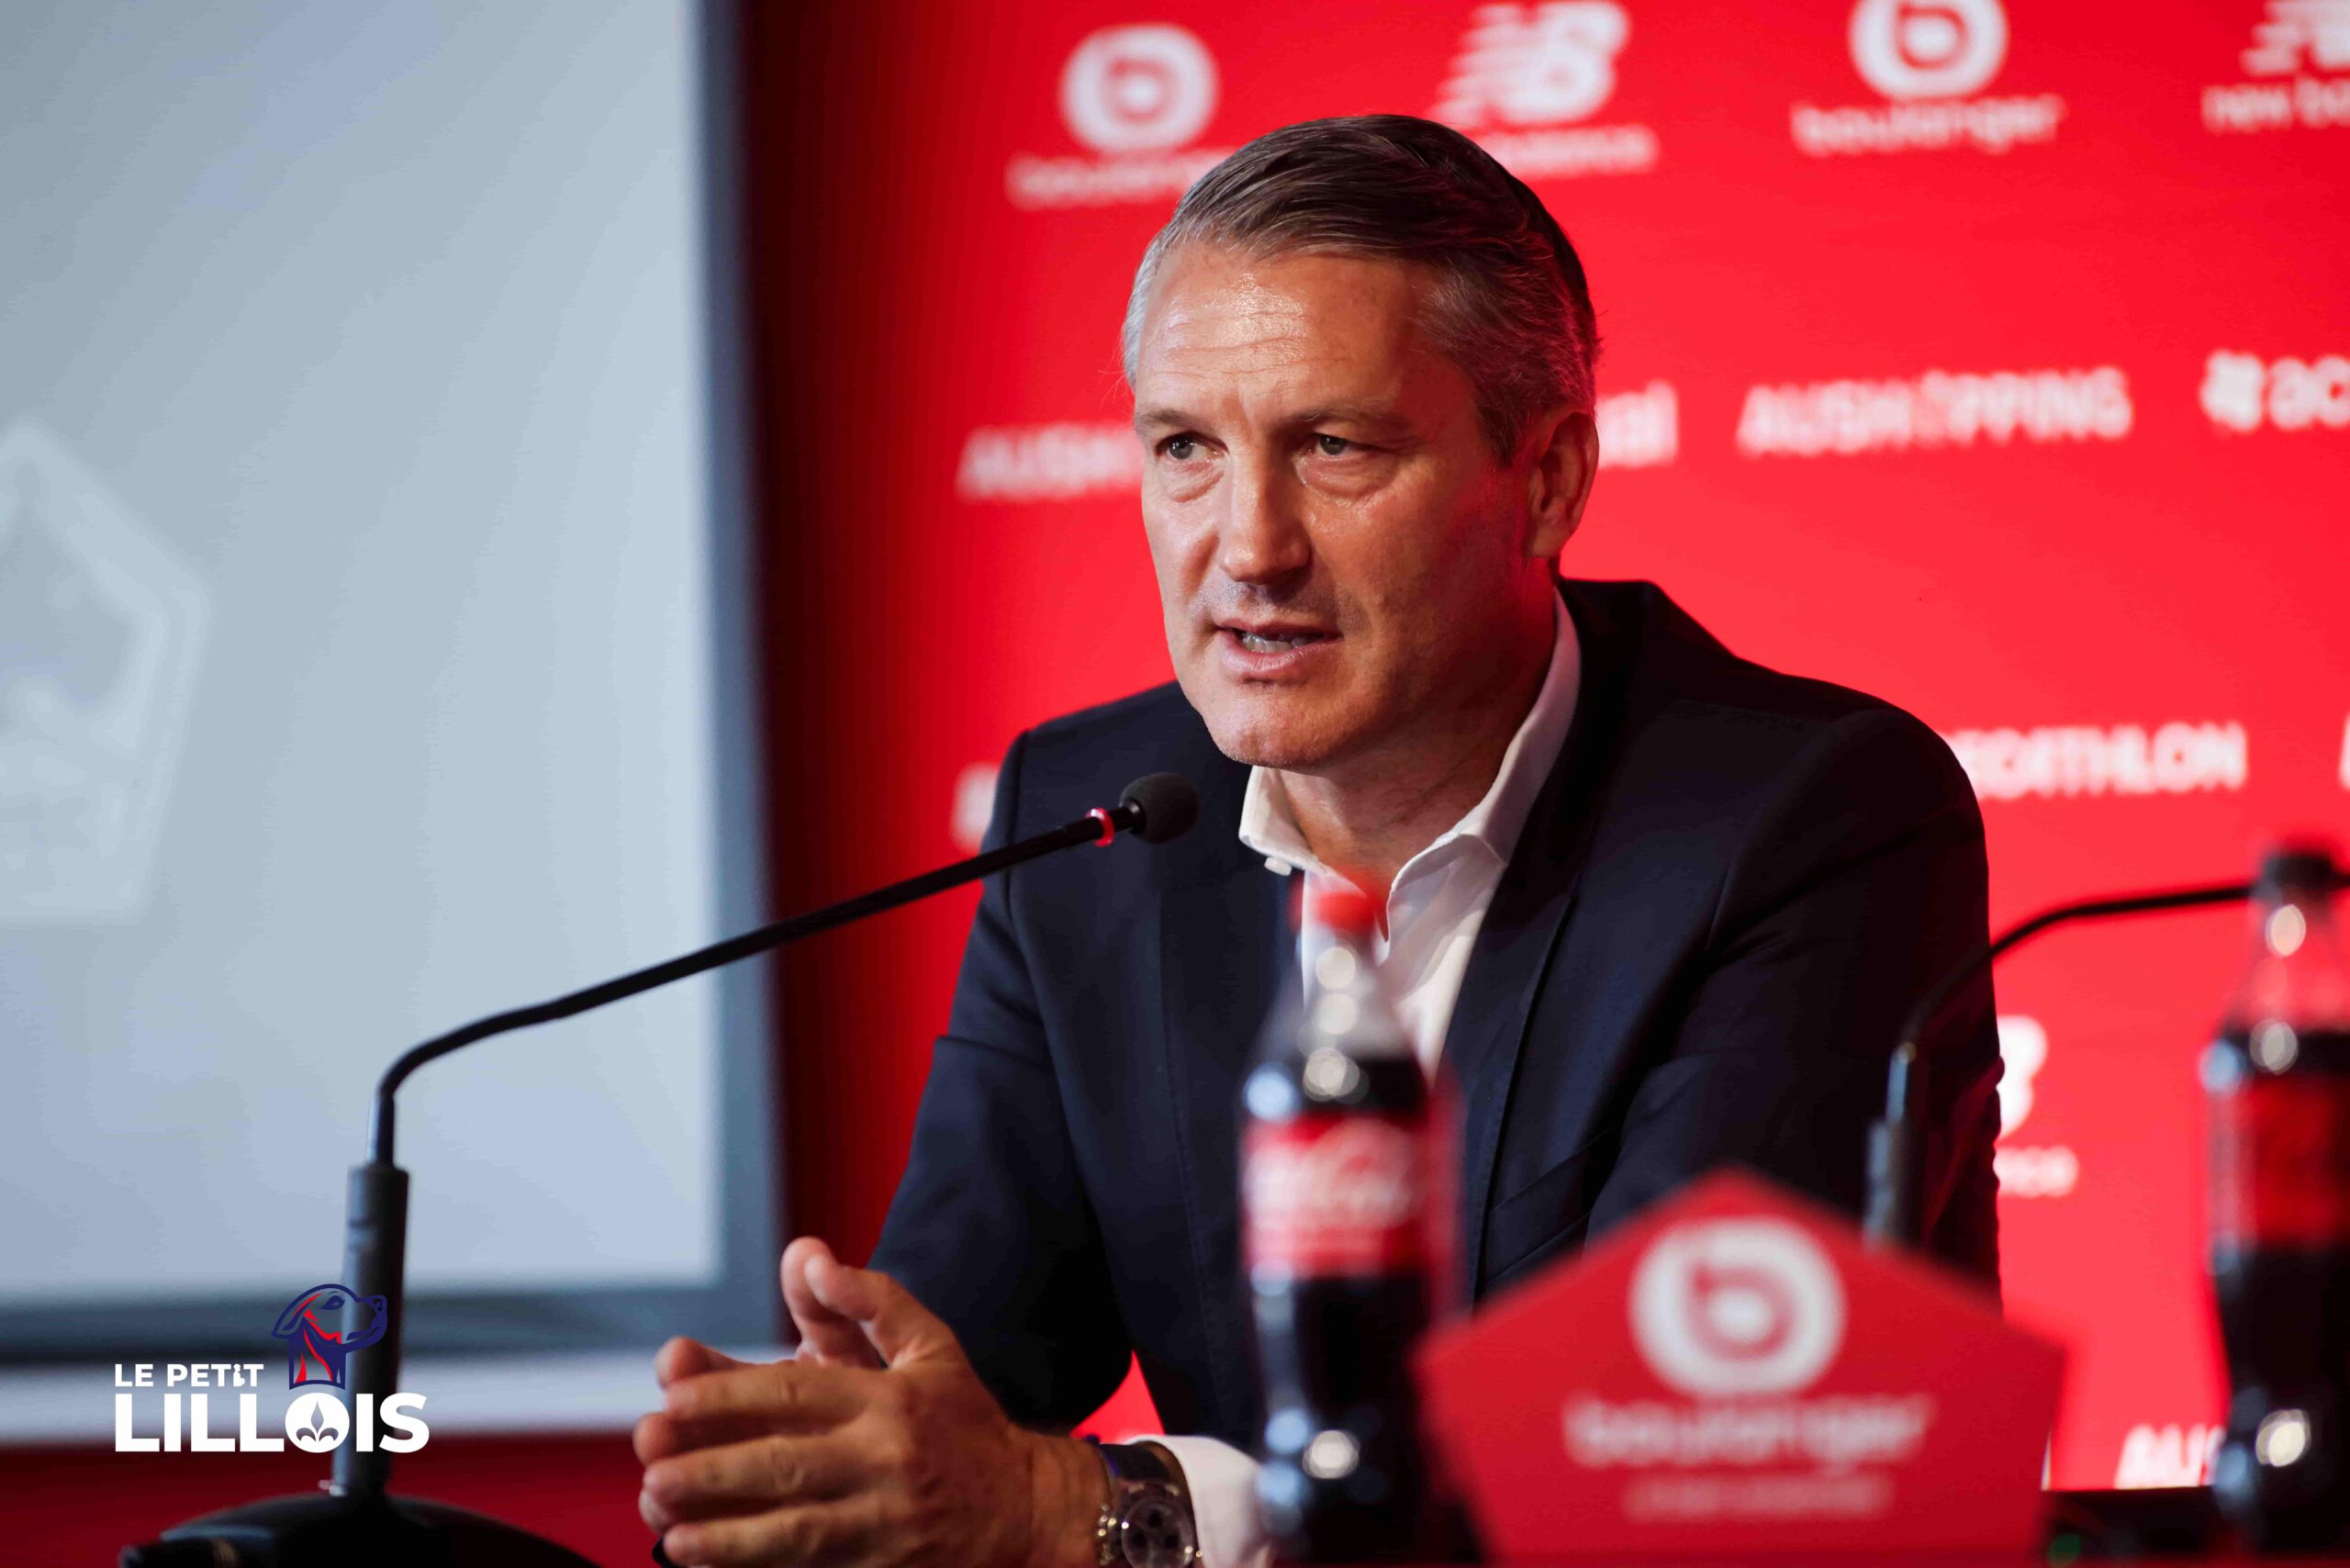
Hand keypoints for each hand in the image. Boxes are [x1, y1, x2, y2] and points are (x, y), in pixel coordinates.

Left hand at [634, 1238, 1106, 1567]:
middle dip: (710, 1463)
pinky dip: (753, 1564)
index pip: (798, 1393)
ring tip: (663, 1521)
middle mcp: (884, 1461)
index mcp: (890, 1400)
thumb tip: (810, 1255)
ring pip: (791, 1530)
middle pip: (785, 1464)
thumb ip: (869, 1300)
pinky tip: (704, 1561)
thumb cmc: (963, 1423)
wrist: (1025, 1512)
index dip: (729, 1393)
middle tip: (649, 1457)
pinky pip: (807, 1567)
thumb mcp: (931, 1346)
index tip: (671, 1391)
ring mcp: (882, 1523)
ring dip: (722, 1529)